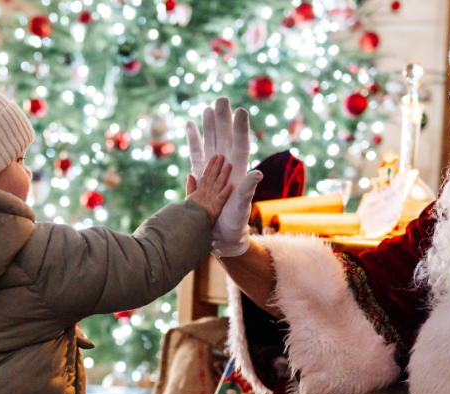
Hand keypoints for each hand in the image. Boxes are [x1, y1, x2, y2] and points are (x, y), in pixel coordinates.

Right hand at [186, 155, 233, 225]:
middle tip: (222, 156)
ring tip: (229, 165)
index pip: (206, 175)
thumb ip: (190, 187)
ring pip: (218, 184)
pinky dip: (226, 191)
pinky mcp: (215, 207)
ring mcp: (211, 199)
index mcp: (201, 191)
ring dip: (223, 174)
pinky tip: (232, 184)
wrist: (191, 226)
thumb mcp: (189, 199)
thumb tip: (190, 175)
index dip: (210, 165)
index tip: (215, 157)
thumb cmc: (191, 215)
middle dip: (217, 166)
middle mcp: (206, 193)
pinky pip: (222, 198)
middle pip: (212, 177)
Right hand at [187, 98, 262, 256]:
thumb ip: (247, 190)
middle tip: (222, 99)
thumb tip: (258, 173)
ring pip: (212, 142)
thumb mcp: (241, 208)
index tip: (240, 110)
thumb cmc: (235, 224)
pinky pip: (198, 153)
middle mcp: (228, 168)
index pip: (240, 145)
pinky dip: (195, 140)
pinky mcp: (203, 176)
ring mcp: (215, 170)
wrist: (223, 237)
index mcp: (238, 172)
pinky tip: (191, 125)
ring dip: (210, 126)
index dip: (240, 128)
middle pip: (226, 138)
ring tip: (209, 108)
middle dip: (224, 120)